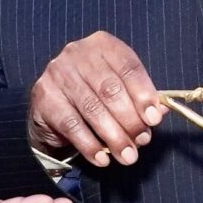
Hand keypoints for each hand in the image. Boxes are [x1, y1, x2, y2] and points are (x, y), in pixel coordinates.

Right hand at [29, 33, 164, 169]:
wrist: (53, 105)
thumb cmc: (94, 93)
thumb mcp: (120, 88)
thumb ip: (140, 97)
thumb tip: (159, 112)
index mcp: (103, 45)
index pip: (128, 67)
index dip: (144, 94)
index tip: (154, 119)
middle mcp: (78, 53)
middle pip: (110, 89)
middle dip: (130, 119)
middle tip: (142, 141)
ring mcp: (57, 74)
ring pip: (92, 108)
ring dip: (114, 136)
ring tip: (127, 155)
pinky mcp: (44, 97)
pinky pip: (71, 124)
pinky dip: (89, 145)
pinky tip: (102, 158)